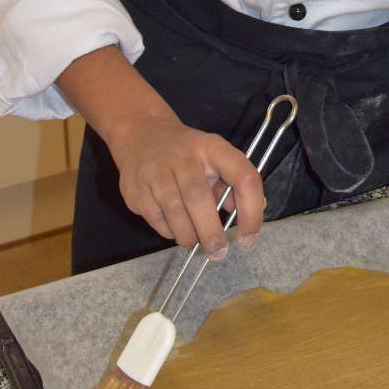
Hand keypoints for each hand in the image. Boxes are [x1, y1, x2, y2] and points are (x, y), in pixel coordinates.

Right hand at [107, 111, 266, 259]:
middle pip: (199, 199)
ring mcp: (156, 171)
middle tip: (218, 253)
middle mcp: (184, 156)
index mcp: (213, 148)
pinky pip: (156, 218)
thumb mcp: (215, 158)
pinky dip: (169, 231)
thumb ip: (235, 185)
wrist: (142, 135)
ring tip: (196, 242)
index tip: (248, 238)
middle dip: (211, 233)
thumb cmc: (188, 154)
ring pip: (174, 212)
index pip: (243, 176)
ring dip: (189, 235)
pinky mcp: (136, 188)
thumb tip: (252, 218)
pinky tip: (175, 229)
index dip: (251, 210)